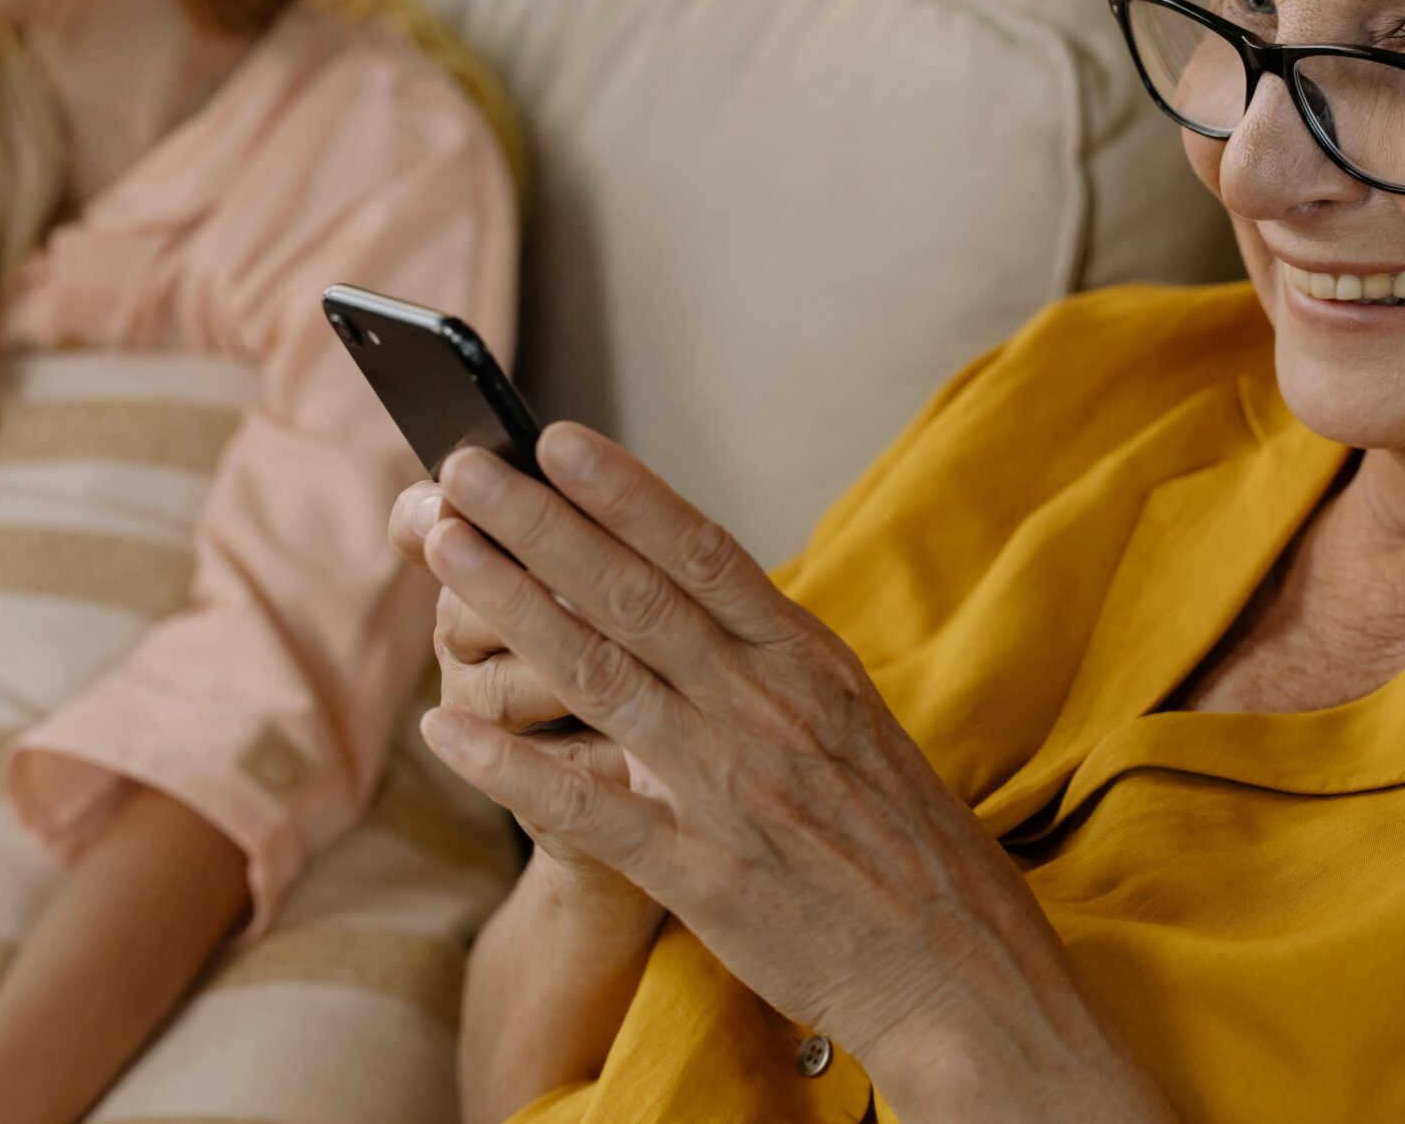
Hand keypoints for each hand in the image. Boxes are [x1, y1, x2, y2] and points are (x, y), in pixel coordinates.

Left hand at [414, 427, 1143, 1106]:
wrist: (959, 965)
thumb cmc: (898, 840)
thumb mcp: (849, 722)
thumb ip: (769, 662)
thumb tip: (684, 594)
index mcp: (809, 664)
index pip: (704, 553)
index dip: (624, 492)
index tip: (555, 439)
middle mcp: (768, 709)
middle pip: (635, 595)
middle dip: (541, 525)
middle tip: (465, 470)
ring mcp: (734, 790)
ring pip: (602, 676)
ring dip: (514, 607)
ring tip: (445, 553)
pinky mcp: (705, 877)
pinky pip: (591, 811)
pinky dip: (513, 768)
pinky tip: (447, 731)